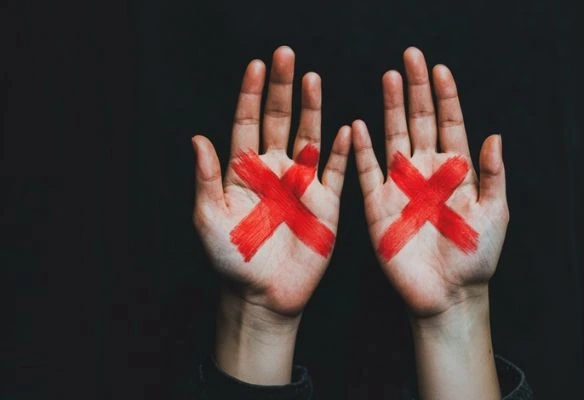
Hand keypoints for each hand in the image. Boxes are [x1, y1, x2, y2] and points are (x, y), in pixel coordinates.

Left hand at [192, 46, 349, 317]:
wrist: (263, 295)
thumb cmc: (231, 260)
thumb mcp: (209, 218)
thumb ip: (206, 178)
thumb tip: (197, 138)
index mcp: (244, 171)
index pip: (247, 122)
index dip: (251, 94)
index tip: (256, 66)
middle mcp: (274, 171)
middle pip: (279, 120)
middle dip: (282, 88)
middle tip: (286, 57)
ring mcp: (301, 185)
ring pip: (309, 136)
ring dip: (312, 109)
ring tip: (313, 79)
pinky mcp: (326, 204)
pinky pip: (336, 171)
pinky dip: (342, 150)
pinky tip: (346, 128)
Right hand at [352, 47, 508, 317]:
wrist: (447, 294)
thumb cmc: (474, 257)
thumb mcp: (493, 214)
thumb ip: (491, 175)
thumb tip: (494, 136)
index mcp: (455, 171)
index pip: (449, 123)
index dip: (445, 96)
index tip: (440, 69)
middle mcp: (427, 172)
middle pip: (419, 121)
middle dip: (416, 89)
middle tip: (411, 57)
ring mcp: (401, 186)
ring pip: (393, 138)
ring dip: (391, 109)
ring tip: (389, 78)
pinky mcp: (379, 206)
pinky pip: (367, 172)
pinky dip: (361, 149)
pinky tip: (358, 125)